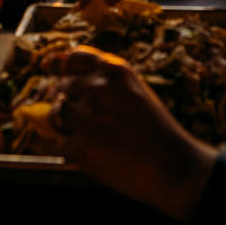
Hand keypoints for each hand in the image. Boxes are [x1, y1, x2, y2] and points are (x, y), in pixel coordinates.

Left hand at [56, 47, 212, 220]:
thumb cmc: (158, 132)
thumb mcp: (136, 92)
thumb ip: (107, 84)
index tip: (50, 70)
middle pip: (61, 87)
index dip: (62, 66)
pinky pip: (61, 145)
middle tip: (85, 119)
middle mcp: (98, 87)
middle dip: (66, 101)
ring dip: (67, 127)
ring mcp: (87, 117)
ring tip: (94, 138)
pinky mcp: (81, 147)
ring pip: (56, 116)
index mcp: (115, 70)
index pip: (74, 57)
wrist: (175, 167)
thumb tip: (68, 78)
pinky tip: (95, 156)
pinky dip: (72, 152)